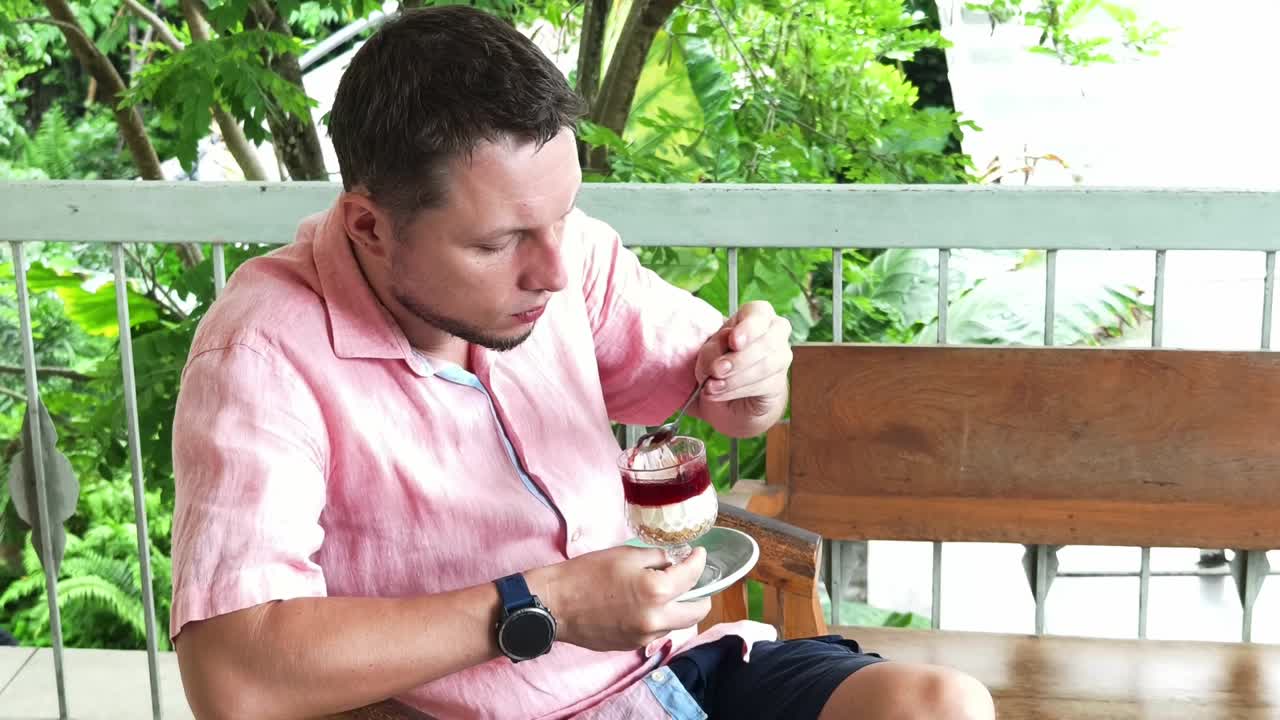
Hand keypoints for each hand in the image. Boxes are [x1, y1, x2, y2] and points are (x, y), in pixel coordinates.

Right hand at [526, 545, 710, 651]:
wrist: (555, 604)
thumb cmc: (586, 574)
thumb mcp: (625, 555)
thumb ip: (656, 558)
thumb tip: (672, 563)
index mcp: (656, 591)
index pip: (692, 576)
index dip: (699, 561)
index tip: (698, 554)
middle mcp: (656, 619)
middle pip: (697, 612)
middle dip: (700, 594)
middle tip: (691, 580)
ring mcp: (644, 636)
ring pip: (677, 623)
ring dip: (677, 608)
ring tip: (662, 592)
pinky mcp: (632, 645)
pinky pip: (656, 631)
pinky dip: (657, 618)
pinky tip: (642, 605)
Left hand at [695, 300, 791, 416]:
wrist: (726, 394)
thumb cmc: (718, 361)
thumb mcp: (709, 351)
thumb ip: (714, 348)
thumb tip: (724, 352)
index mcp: (757, 315)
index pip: (760, 312)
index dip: (748, 327)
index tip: (734, 342)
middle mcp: (775, 332)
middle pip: (767, 341)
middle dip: (739, 359)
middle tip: (717, 370)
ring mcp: (781, 357)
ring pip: (765, 365)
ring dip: (734, 378)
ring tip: (712, 386)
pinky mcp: (779, 383)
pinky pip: (763, 385)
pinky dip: (736, 390)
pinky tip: (719, 393)